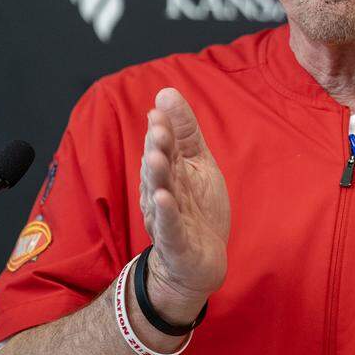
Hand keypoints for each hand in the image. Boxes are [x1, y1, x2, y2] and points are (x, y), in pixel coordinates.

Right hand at [138, 88, 229, 321]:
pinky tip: (162, 197)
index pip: (165, 147)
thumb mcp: (198, 164)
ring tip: (156, 156)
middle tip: (157, 128)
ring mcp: (168, 218)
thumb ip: (184, 131)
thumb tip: (166, 92)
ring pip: (160, 194)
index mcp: (169, 172)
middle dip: (157, 148)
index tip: (159, 110)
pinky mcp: (176, 242)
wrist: (198, 263)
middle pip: (159, 168)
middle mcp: (163, 192)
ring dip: (157, 175)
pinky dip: (166, 213)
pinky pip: (169, 227)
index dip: (163, 130)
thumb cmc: (197, 209)